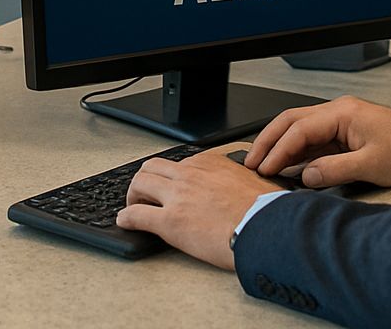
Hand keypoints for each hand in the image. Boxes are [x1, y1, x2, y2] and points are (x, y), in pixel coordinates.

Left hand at [117, 145, 275, 269]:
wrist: (265, 229)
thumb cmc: (265, 210)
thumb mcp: (252, 181)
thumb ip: (237, 178)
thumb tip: (242, 186)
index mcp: (210, 164)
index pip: (179, 163)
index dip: (170, 176)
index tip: (170, 186)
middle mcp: (190, 174)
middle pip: (152, 167)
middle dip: (144, 180)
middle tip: (145, 194)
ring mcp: (177, 196)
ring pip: (140, 184)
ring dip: (132, 195)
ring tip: (133, 207)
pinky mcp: (170, 221)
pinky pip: (137, 215)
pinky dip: (126, 218)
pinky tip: (125, 222)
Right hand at [245, 95, 390, 187]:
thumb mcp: (371, 164)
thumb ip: (335, 170)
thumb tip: (306, 177)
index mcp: (342, 113)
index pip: (299, 129)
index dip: (279, 150)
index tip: (266, 168)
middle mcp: (336, 112)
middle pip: (290, 121)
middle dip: (268, 140)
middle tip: (250, 162)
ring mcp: (338, 121)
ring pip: (297, 128)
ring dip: (278, 145)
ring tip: (261, 164)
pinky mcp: (341, 132)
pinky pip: (310, 139)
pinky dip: (294, 151)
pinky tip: (285, 166)